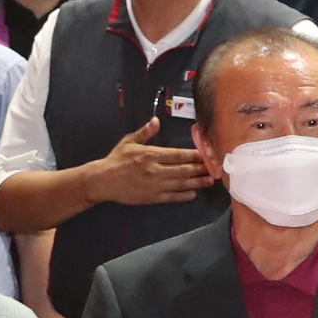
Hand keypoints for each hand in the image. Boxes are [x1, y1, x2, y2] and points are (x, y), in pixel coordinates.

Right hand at [90, 121, 211, 205]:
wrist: (102, 181)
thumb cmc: (116, 159)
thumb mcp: (129, 141)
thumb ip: (145, 132)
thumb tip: (156, 120)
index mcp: (151, 154)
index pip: (178, 155)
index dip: (195, 155)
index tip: (207, 155)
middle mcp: (156, 170)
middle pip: (184, 169)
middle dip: (201, 169)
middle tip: (215, 169)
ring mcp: (155, 185)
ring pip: (181, 184)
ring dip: (197, 182)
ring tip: (210, 181)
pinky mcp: (151, 197)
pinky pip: (171, 197)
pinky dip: (183, 195)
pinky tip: (193, 193)